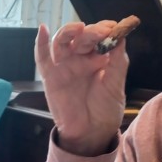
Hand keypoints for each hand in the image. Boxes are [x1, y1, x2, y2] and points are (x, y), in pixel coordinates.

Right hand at [35, 21, 128, 156]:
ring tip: (79, 28)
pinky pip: (42, 58)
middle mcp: (80, 58)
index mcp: (98, 58)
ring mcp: (64, 66)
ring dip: (69, 31)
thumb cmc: (105, 109)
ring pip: (62, 41)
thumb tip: (120, 36)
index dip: (104, 29)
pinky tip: (43, 29)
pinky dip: (41, 43)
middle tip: (101, 33)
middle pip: (82, 37)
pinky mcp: (50, 76)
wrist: (92, 133)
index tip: (112, 28)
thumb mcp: (116, 84)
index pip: (99, 36)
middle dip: (92, 32)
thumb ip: (118, 61)